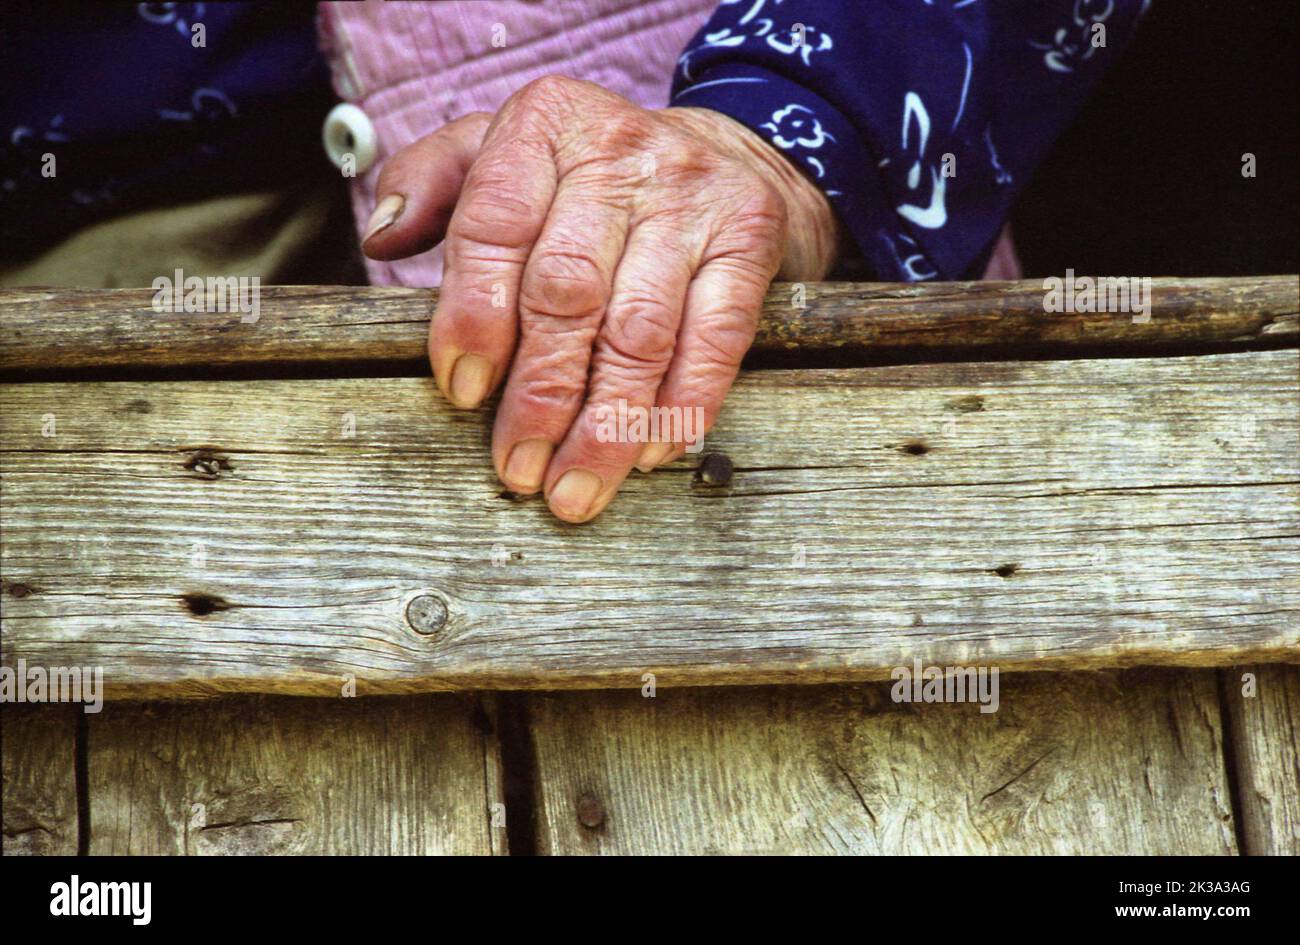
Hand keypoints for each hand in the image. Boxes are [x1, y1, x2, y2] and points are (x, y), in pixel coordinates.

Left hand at [363, 75, 837, 521]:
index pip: (496, 224)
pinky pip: (716, 338)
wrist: (733, 151)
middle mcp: (621, 152)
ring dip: (605, 425)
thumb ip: (436, 183)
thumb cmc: (593, 174)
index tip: (463, 391)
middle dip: (538, 394)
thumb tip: (381, 238)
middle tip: (518, 467)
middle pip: (566, 291)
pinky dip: (682, 405)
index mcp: (545, 124)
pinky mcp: (750, 239)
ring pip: (639, 331)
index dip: (473, 317)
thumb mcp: (508, 149)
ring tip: (574, 489)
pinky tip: (649, 453)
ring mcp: (693, 196)